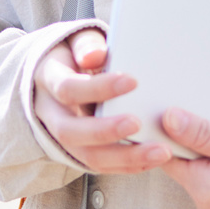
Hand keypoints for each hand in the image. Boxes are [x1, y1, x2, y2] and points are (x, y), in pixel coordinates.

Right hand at [32, 27, 172, 173]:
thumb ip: (86, 45)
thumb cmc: (74, 57)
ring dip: (125, 157)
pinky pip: (102, 166)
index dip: (98, 87)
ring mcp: (64, 139)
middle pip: (70, 132)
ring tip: (160, 151)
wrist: (56, 78)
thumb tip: (95, 55)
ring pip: (88, 157)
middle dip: (105, 131)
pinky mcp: (81, 152)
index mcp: (49, 82)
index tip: (132, 81)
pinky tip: (154, 158)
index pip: (69, 89)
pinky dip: (129, 165)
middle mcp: (51, 115)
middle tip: (138, 122)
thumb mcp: (75, 42)